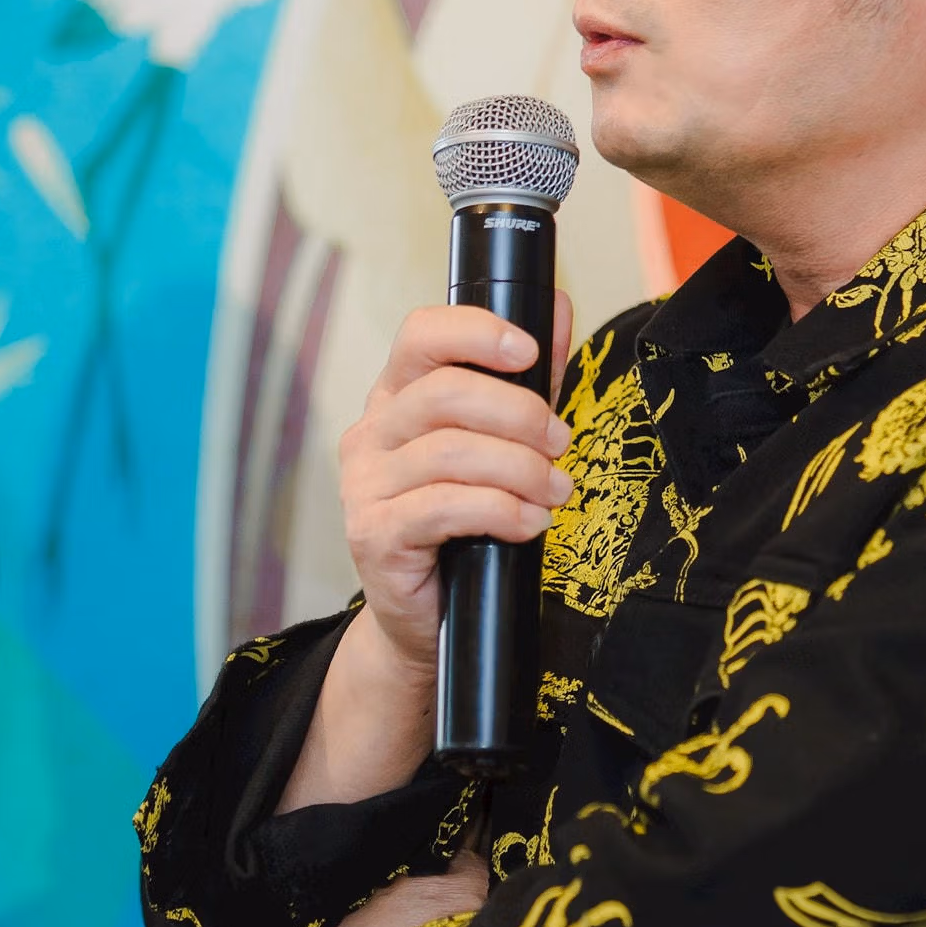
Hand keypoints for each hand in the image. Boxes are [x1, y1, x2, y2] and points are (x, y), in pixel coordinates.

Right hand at [339, 296, 574, 675]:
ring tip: (556, 492)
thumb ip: (526, 381)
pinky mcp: (374, 533)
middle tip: (561, 444)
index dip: (476, 332)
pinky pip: (445, 507)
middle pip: (446, 393)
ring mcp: (365, 484)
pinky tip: (528, 522)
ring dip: (521, 470)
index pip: (421, 336)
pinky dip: (501, 510)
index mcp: (397, 398)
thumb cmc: (463, 524)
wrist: (428, 615)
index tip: (528, 351)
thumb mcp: (500, 444)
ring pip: (451, 452)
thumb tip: (558, 310)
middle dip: (520, 414)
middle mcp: (371, 433)